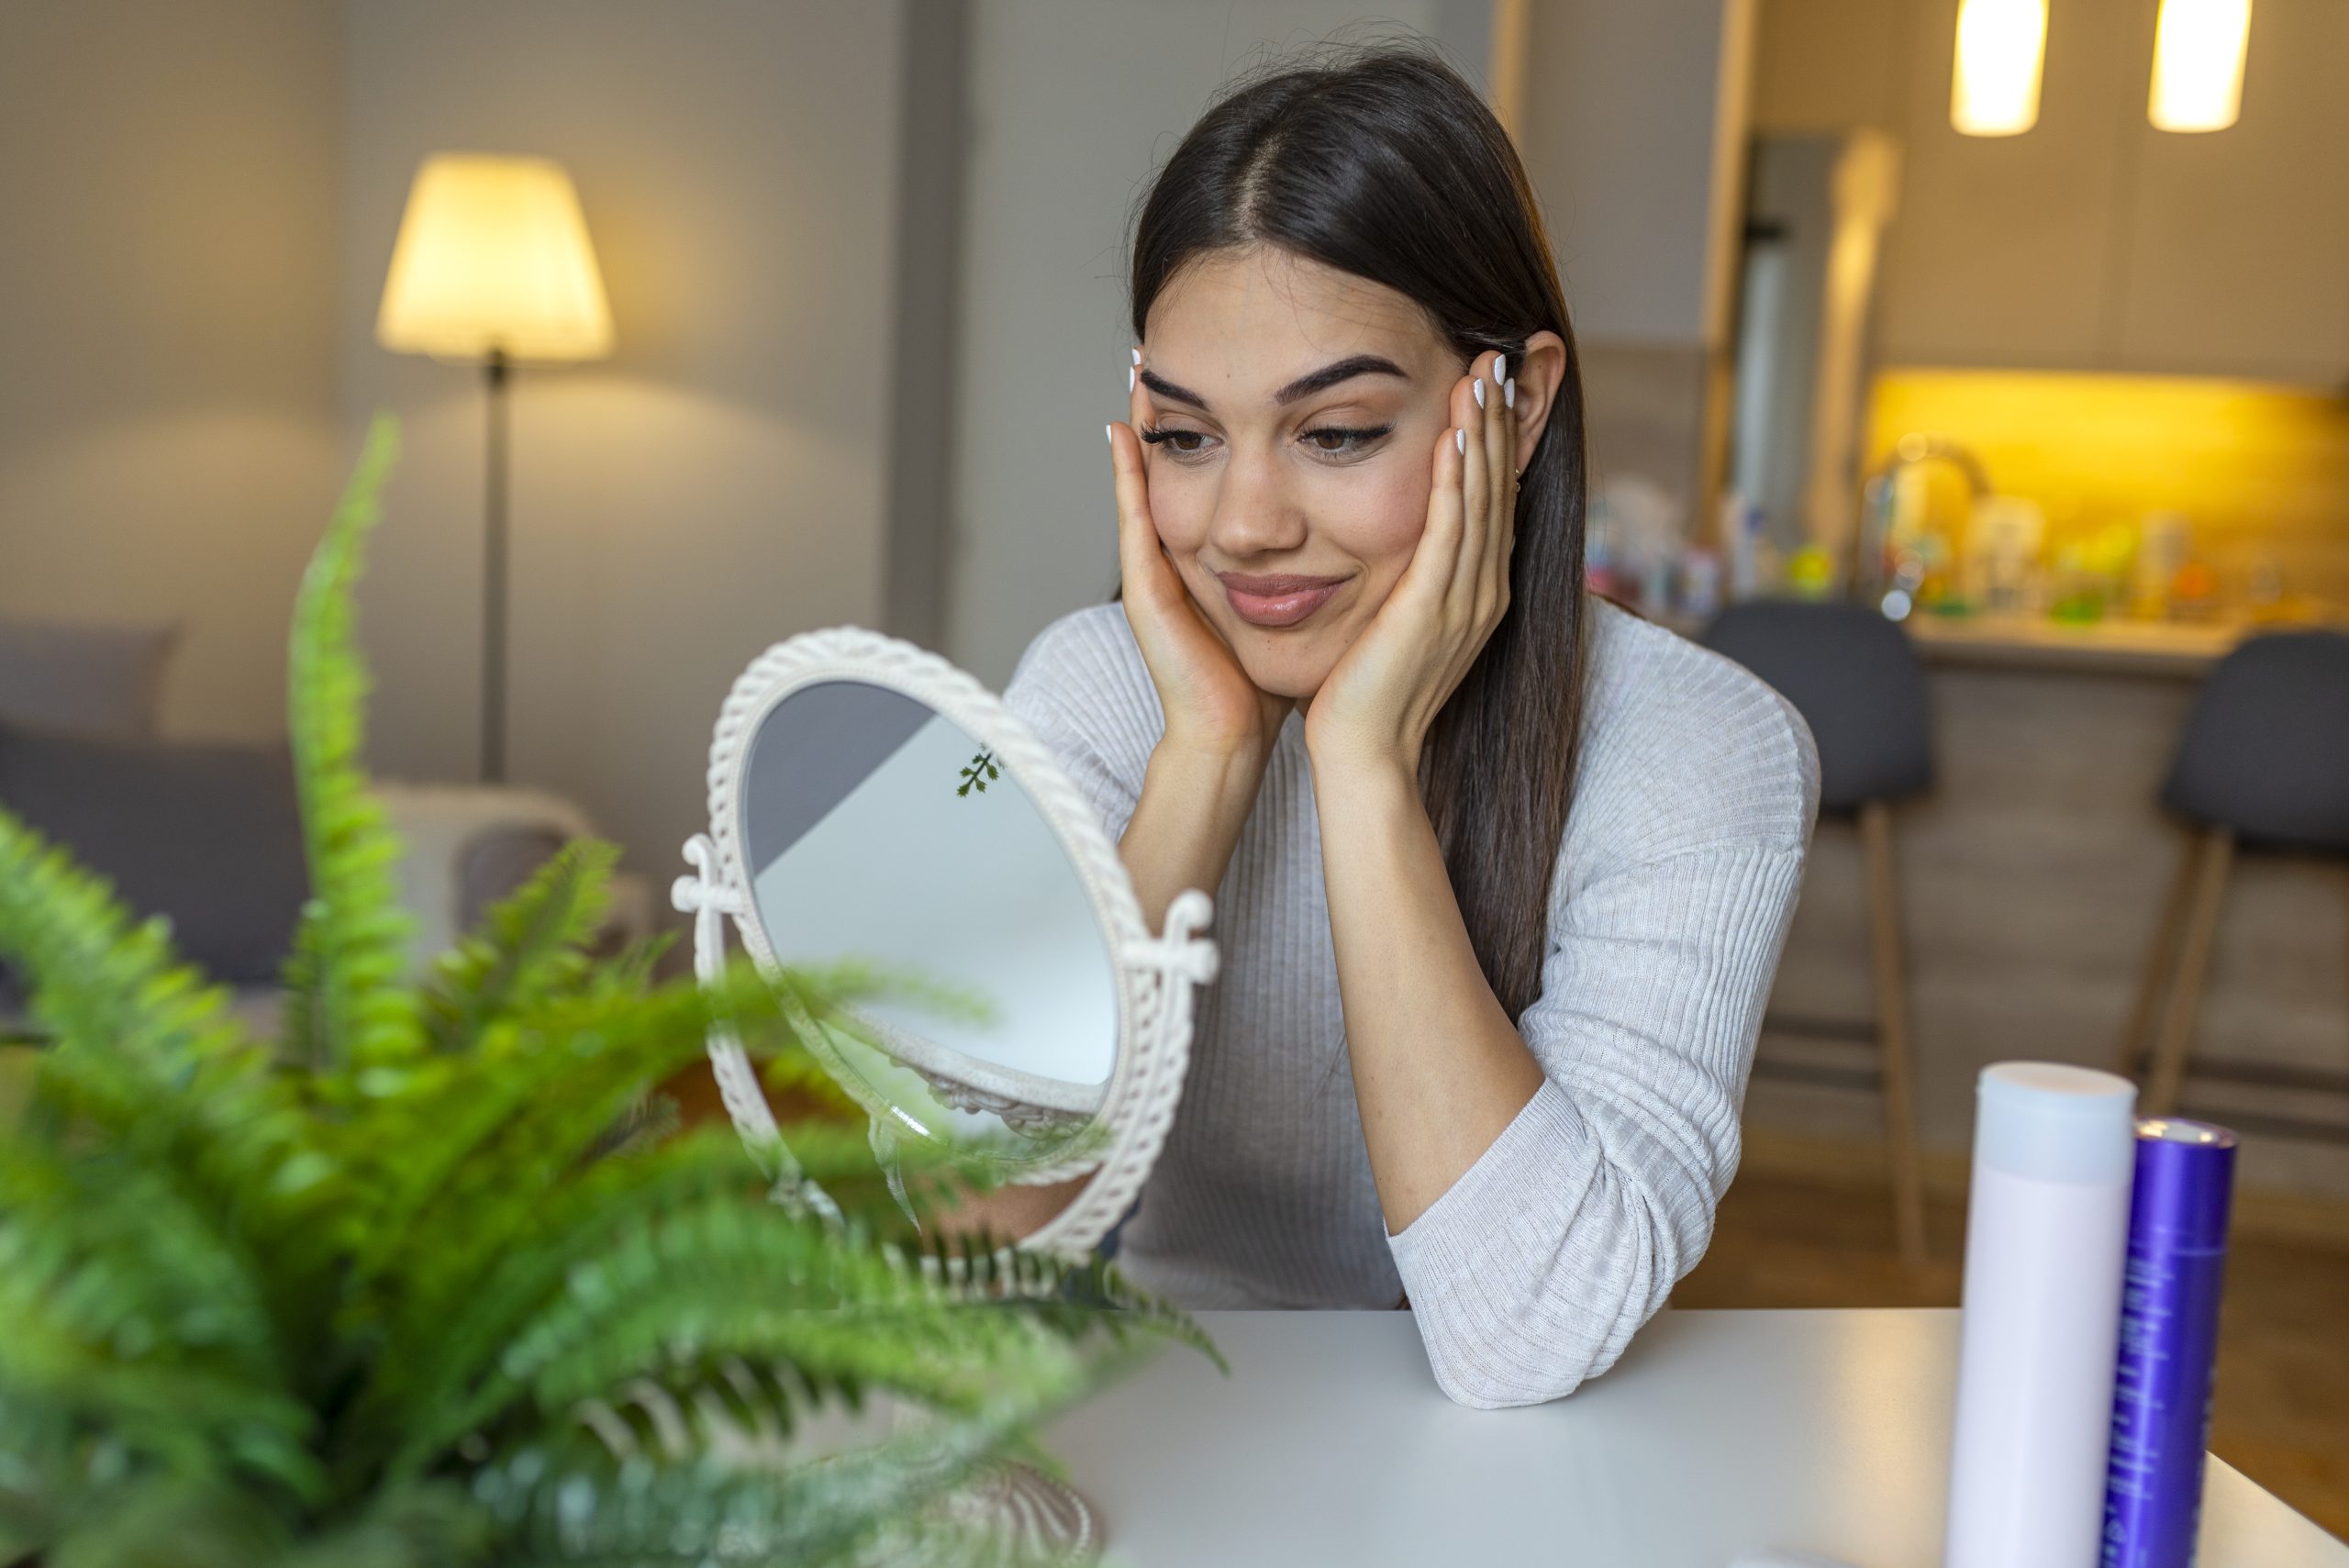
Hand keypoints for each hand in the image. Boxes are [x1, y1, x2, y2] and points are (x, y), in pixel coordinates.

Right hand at [1107, 353, 1293, 761]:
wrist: (1236, 735)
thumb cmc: (1270, 677)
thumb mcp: (1302, 600)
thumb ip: (1318, 561)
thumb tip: (1356, 523)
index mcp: (1219, 552)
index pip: (1220, 469)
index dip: (1223, 418)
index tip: (1232, 362)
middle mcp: (1185, 551)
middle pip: (1182, 463)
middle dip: (1176, 404)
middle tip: (1167, 341)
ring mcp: (1158, 568)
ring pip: (1149, 479)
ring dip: (1146, 422)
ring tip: (1141, 365)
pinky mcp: (1146, 588)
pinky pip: (1133, 518)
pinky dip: (1123, 475)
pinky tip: (1121, 429)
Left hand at [1302, 349, 1517, 778]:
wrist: (1363, 755)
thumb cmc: (1365, 693)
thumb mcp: (1396, 621)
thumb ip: (1409, 578)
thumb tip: (1400, 540)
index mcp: (1476, 593)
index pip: (1494, 500)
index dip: (1498, 440)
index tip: (1492, 385)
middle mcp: (1483, 591)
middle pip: (1500, 487)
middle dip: (1502, 419)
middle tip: (1501, 354)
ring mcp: (1465, 601)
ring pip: (1483, 499)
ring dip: (1486, 432)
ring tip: (1484, 373)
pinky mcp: (1435, 609)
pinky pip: (1452, 531)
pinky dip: (1458, 480)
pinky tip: (1457, 435)